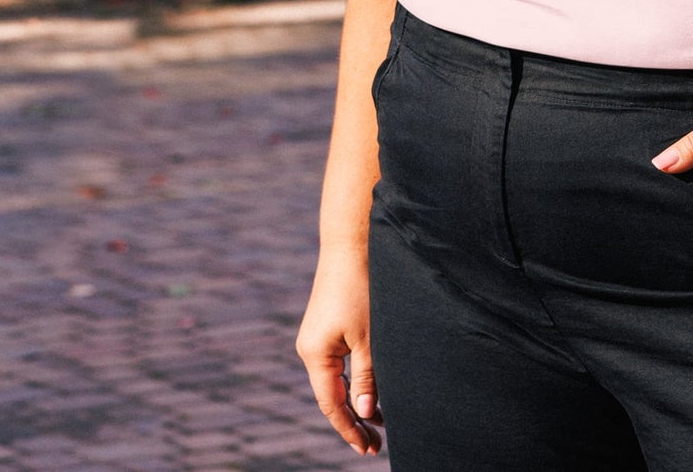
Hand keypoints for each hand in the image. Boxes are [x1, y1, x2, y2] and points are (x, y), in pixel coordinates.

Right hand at [296, 248, 383, 456]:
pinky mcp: (329, 324)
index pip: (331, 404)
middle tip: (378, 443)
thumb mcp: (368, 336)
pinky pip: (341, 361)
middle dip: (355, 418)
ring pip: (338, 378)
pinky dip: (356, 377)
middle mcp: (312, 348)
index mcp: (315, 355)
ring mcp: (319, 336)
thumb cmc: (361, 287)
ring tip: (381, 420)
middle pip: (332, 395)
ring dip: (358, 397)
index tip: (368, 449)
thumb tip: (364, 410)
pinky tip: (373, 385)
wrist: (352, 244)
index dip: (350, 428)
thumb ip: (366, 375)